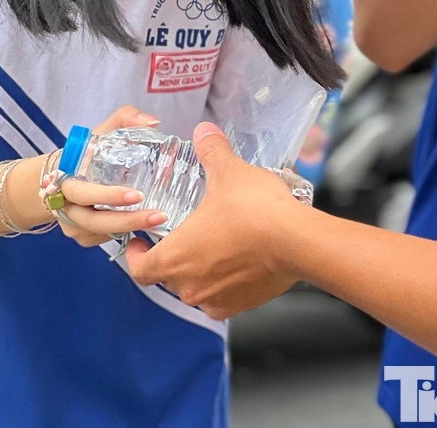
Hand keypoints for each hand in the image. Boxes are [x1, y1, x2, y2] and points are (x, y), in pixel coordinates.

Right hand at [50, 105, 167, 246]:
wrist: (58, 178)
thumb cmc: (86, 154)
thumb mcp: (101, 132)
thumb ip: (125, 118)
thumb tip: (153, 122)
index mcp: (67, 179)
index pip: (83, 191)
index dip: (108, 195)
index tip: (136, 195)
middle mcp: (67, 205)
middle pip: (94, 220)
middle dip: (127, 220)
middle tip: (158, 215)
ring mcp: (74, 225)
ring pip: (102, 232)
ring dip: (131, 229)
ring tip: (159, 221)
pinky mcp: (83, 237)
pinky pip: (105, 239)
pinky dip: (126, 235)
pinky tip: (147, 228)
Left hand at [126, 123, 305, 318]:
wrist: (298, 242)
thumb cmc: (258, 214)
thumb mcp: (230, 173)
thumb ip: (212, 152)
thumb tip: (205, 133)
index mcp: (176, 257)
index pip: (139, 268)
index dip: (137, 255)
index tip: (142, 243)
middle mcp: (191, 285)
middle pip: (169, 277)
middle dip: (176, 257)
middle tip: (188, 234)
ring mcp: (217, 298)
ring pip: (199, 287)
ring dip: (203, 270)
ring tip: (218, 245)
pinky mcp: (244, 303)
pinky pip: (226, 296)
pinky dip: (228, 282)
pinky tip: (242, 260)